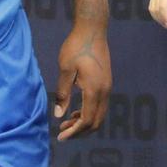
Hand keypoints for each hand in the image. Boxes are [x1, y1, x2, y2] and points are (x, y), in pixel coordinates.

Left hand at [54, 23, 110, 139]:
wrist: (92, 30)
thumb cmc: (76, 47)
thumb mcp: (65, 70)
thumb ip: (62, 93)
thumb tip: (58, 115)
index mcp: (94, 90)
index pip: (87, 120)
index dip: (74, 132)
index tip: (60, 136)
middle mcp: (105, 91)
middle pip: (96, 122)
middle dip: (80, 131)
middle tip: (62, 132)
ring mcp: (107, 87)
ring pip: (99, 114)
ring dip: (84, 122)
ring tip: (66, 123)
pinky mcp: (106, 82)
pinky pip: (100, 105)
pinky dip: (89, 113)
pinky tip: (76, 110)